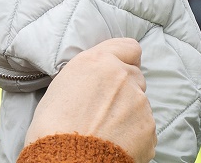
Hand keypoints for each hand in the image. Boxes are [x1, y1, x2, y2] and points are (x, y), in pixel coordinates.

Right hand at [26, 39, 156, 162]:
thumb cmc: (52, 129)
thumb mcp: (61, 88)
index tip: (118, 73)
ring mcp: (139, 101)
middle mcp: (123, 76)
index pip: (129, 48)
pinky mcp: (148, 127)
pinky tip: (113, 145)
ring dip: (127, 114)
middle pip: (134, 77)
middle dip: (123, 91)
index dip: (125, 61)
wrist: (65, 161)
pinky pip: (144, 128)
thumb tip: (97, 80)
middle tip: (103, 111)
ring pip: (139, 104)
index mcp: (99, 62)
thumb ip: (87, 75)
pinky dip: (133, 136)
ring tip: (104, 133)